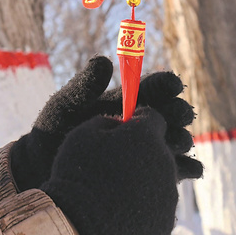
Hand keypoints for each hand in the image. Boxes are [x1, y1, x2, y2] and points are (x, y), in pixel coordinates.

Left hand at [11, 57, 201, 190]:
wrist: (45, 171)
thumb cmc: (52, 134)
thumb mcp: (65, 107)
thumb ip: (84, 85)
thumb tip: (104, 60)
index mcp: (123, 101)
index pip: (151, 88)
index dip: (165, 84)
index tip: (173, 85)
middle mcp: (139, 124)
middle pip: (169, 114)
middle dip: (178, 112)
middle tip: (180, 114)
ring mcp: (145, 149)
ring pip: (175, 140)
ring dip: (181, 139)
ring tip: (180, 142)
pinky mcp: (148, 174)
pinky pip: (174, 170)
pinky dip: (186, 169)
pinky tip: (190, 170)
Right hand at [40, 108, 181, 234]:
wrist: (79, 225)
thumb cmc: (77, 173)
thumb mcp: (83, 135)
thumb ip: (107, 121)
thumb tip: (120, 124)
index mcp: (146, 136)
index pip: (154, 118)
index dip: (138, 122)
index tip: (124, 131)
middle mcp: (165, 162)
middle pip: (162, 150)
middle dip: (145, 152)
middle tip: (119, 164)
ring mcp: (169, 194)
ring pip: (162, 180)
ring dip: (146, 180)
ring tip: (117, 192)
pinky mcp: (166, 221)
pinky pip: (158, 208)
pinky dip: (144, 207)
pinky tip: (121, 212)